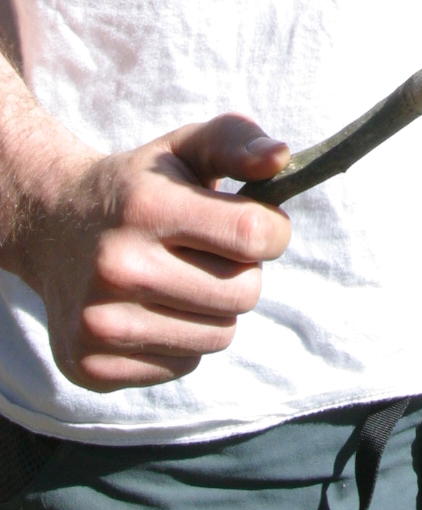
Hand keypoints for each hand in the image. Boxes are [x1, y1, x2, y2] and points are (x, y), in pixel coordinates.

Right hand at [10, 113, 290, 391]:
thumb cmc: (140, 185)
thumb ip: (238, 142)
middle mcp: (117, 268)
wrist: (52, 227)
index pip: (253, 235)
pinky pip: (183, 365)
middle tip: (211, 252)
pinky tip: (152, 307)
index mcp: (146, 207)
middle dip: (243, 271)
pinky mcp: (91, 367)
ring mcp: (100, 324)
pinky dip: (182, 339)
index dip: (273, 230)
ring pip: (219, 336)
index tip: (259, 223)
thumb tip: (281, 159)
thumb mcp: (185, 146)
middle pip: (243, 293)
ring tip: (182, 279)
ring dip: (215, 309)